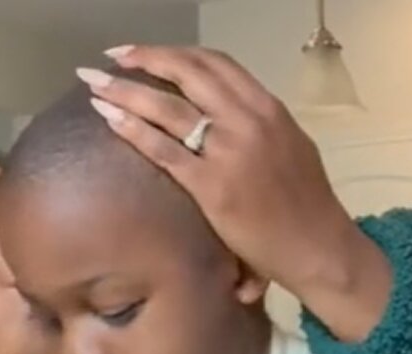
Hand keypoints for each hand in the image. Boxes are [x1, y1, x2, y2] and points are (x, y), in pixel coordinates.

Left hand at [78, 45, 391, 339]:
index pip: (216, 64)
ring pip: (168, 106)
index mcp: (268, 108)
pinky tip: (108, 118)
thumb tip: (222, 118)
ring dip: (125, 89)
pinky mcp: (211, 185)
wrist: (318, 245)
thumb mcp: (288, 147)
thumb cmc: (304, 204)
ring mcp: (229, 151)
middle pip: (187, 73)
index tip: (143, 51)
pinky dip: (133, 129)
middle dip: (144, 59)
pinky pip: (164, 150)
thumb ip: (257, 126)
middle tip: (111, 57)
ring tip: (93, 82)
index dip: (175, 52)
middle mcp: (249, 119)